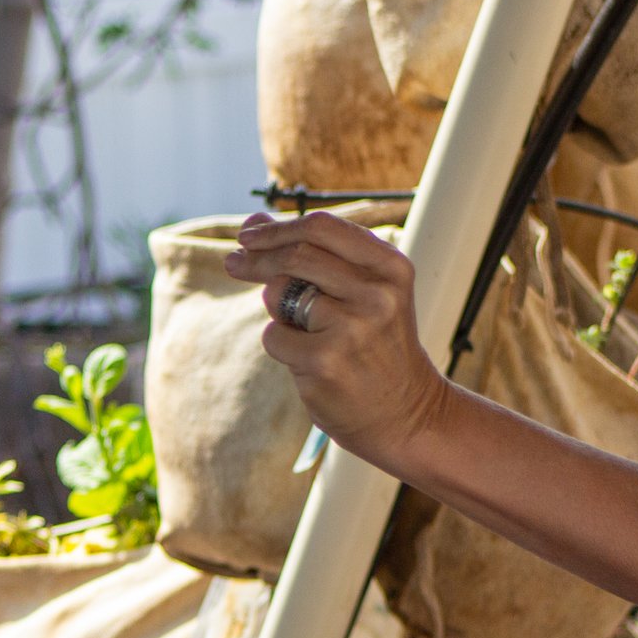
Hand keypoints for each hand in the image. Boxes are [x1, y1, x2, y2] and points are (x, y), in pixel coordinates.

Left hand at [223, 211, 451, 468]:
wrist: (404, 413)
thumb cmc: (375, 344)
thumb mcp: (363, 291)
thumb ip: (315, 254)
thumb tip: (252, 225)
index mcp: (391, 267)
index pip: (322, 227)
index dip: (278, 228)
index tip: (248, 235)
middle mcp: (376, 294)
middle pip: (296, 255)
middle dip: (256, 257)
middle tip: (233, 262)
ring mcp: (351, 328)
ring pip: (279, 294)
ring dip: (277, 309)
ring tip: (303, 329)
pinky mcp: (325, 362)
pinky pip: (274, 336)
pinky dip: (281, 344)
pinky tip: (310, 361)